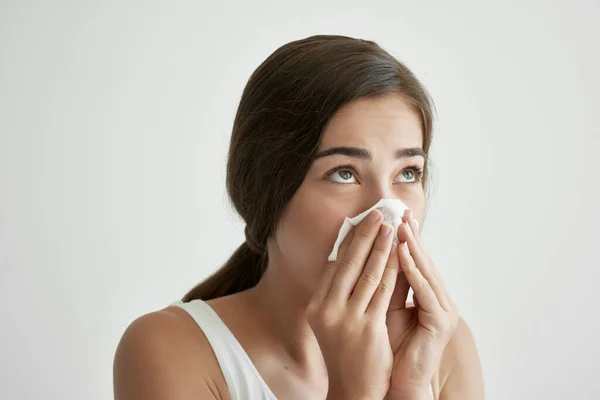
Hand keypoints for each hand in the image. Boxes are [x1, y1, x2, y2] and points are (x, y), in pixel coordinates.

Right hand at [306, 209, 399, 398]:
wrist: (354, 390)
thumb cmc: (347, 354)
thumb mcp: (333, 322)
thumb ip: (338, 294)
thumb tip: (347, 261)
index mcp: (316, 306)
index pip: (335, 266)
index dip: (349, 241)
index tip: (360, 222)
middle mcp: (326, 310)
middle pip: (349, 264)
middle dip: (365, 235)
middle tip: (377, 214)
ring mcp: (346, 319)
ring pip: (368, 273)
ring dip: (382, 247)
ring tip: (391, 227)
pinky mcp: (367, 328)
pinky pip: (384, 291)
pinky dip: (393, 269)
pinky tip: (400, 254)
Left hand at [385, 210, 458, 397]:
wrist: (395, 382)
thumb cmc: (388, 346)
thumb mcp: (384, 305)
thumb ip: (383, 282)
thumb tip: (367, 254)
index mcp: (426, 295)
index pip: (414, 261)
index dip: (404, 239)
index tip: (393, 217)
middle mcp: (439, 299)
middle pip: (423, 262)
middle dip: (411, 237)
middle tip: (401, 213)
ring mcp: (443, 310)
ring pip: (426, 272)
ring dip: (413, 248)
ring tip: (401, 227)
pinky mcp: (441, 322)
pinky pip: (425, 292)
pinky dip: (414, 272)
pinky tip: (403, 254)